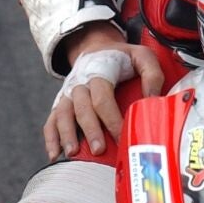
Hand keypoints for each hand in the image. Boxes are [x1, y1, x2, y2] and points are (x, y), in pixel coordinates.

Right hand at [44, 22, 163, 160]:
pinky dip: (50, 137)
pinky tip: (54, 154)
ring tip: (72, 153)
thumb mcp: (142, 56)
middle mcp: (80, 82)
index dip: (111, 118)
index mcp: (100, 70)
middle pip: (82, 107)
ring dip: (66, 134)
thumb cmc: (122, 58)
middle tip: (99, 150)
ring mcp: (68, 93)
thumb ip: (152, 74)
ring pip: (62, 113)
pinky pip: (50, 120)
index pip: (102, 96)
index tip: (121, 136)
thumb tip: (152, 101)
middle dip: (90, 130)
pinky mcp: (60, 103)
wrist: (97, 48)